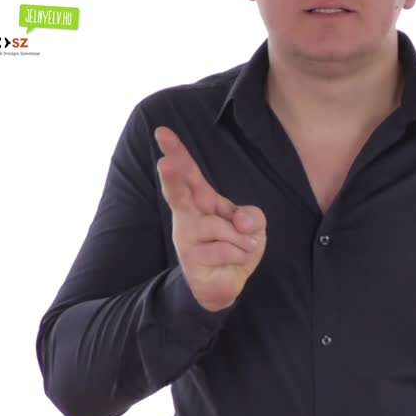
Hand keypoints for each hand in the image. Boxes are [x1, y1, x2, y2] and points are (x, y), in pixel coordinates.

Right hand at [154, 126, 266, 311]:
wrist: (226, 283)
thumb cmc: (236, 247)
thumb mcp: (253, 227)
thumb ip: (252, 216)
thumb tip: (240, 222)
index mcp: (203, 200)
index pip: (190, 173)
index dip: (177, 152)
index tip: (162, 132)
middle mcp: (189, 216)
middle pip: (180, 194)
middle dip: (173, 178)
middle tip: (164, 163)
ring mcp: (187, 238)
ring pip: (226, 230)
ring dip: (242, 242)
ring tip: (236, 250)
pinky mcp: (192, 260)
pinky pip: (229, 251)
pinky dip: (239, 257)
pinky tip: (229, 263)